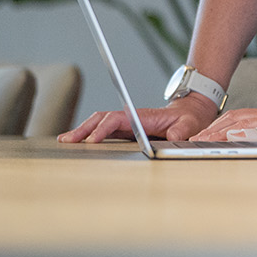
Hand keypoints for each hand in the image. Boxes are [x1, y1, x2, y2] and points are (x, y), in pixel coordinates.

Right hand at [59, 92, 214, 142]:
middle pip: (102, 119)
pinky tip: (78, 142)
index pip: (117, 119)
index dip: (103, 129)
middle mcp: (132, 118)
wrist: (191, 113)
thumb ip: (181, 131)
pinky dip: (90, 135)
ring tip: (65, 141)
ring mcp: (128, 124)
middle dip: (84, 129)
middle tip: (67, 141)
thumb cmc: (189, 119)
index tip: (91, 140)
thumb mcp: (189, 124)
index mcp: (143, 116)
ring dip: (83, 131)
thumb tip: (172, 138)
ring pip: (99, 124)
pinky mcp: (127, 130)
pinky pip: (105, 131)